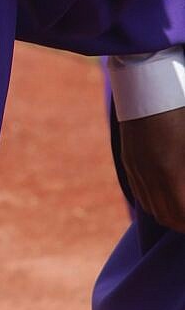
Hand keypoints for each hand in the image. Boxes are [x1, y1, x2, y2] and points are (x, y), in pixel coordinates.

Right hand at [119, 105, 184, 232]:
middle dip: (183, 223)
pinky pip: (141, 193)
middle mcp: (150, 176)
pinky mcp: (129, 161)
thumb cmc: (180, 111)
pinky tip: (168, 198)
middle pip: (167, 217)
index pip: (182, 214)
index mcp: (171, 172)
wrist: (147, 86)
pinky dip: (155, 203)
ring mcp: (137, 169)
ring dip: (170, 215)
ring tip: (183, 211)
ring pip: (152, 208)